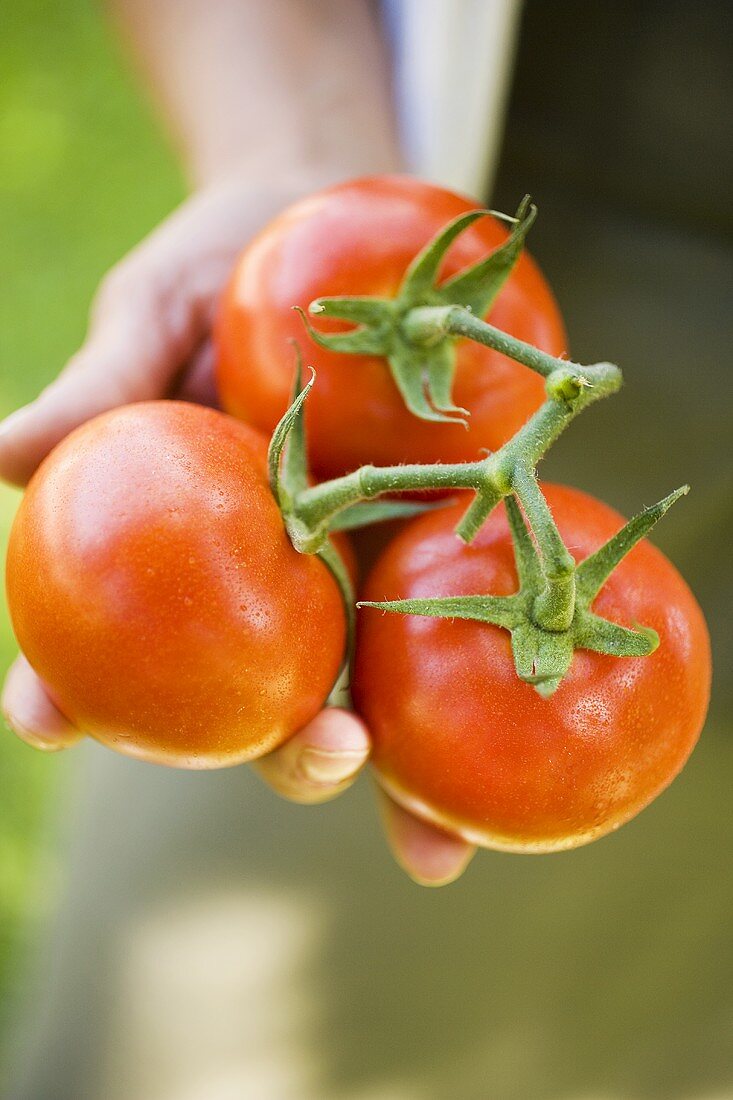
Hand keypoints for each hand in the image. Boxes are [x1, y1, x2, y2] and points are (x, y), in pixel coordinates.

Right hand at [0, 176, 474, 885]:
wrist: (325, 214)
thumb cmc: (219, 270)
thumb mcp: (155, 314)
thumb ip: (102, 389)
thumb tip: (0, 457)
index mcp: (183, 549)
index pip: (110, 640)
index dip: (69, 690)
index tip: (44, 716)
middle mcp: (268, 584)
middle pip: (262, 700)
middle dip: (284, 754)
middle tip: (318, 752)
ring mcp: (356, 571)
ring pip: (372, 686)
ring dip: (400, 767)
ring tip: (434, 830)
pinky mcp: (434, 539)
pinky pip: (462, 603)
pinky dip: (487, 664)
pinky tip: (527, 697)